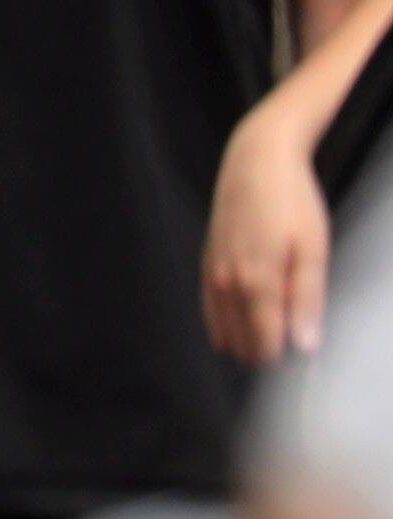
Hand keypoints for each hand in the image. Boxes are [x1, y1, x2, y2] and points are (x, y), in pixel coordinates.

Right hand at [207, 110, 335, 363]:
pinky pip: (209, 308)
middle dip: (265, 352)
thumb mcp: (313, 248)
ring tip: (270, 339)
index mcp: (256, 282)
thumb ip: (307, 299)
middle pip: (241, 342)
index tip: (303, 357)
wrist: (255, 160)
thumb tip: (305, 346)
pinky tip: (238, 326)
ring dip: (244, 341)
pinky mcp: (206, 261)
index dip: (285, 358)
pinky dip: (224, 324)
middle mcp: (227, 283)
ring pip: (222, 329)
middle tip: (291, 342)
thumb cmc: (290, 200)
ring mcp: (212, 272)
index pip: (265, 344)